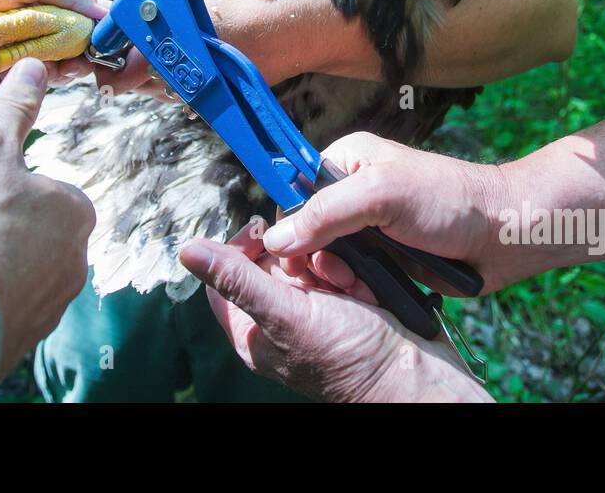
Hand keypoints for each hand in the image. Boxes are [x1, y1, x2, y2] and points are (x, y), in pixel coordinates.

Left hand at [0, 0, 106, 96]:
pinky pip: (12, 94)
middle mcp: (34, 34)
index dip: (97, 39)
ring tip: (18, 60)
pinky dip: (11, 90)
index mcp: (47, 7)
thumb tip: (107, 12)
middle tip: (64, 61)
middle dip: (69, 61)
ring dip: (37, 73)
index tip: (104, 48)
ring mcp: (13, 57)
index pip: (84, 26)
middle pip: (69, 57)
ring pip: (44, 78)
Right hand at [0, 59, 96, 380]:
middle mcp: (78, 259)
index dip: (5, 189)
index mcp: (76, 211)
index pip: (45, 188)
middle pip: (33, 230)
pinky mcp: (29, 336)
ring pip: (20, 270)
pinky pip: (8, 307)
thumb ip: (13, 108)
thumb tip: (32, 66)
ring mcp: (55, 302)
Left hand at [179, 218, 491, 401]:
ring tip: (349, 284)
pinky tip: (365, 288)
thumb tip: (188, 251)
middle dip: (300, 254)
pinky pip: (341, 267)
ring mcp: (316, 311)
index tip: (264, 229)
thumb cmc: (350, 358)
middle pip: (272, 261)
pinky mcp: (347, 302)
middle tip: (321, 266)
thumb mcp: (288, 314)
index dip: (240, 247)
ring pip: (309, 259)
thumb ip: (238, 281)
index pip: (226, 274)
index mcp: (254, 330)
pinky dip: (353, 270)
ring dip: (332, 261)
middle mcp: (281, 320)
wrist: (417, 374)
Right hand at [260, 132, 512, 293]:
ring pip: (326, 259)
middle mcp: (351, 192)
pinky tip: (368, 295)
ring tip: (358, 287)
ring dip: (336, 279)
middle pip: (305, 232)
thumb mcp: (382, 195)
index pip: (294, 192)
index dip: (291, 225)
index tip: (297, 254)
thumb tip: (276, 239)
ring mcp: (366, 227)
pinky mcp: (382, 257)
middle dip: (315, 259)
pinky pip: (350, 276)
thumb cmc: (449, 201)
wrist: (501, 237)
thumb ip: (327, 213)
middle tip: (339, 276)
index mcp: (346, 161)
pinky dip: (354, 289)